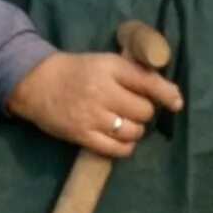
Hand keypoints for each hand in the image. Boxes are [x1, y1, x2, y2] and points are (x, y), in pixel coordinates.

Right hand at [6, 52, 187, 159]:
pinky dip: (125, 147)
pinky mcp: (83, 136)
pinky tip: (120, 139)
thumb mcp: (104, 62)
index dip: (166, 94)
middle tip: (130, 108)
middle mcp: (102, 91)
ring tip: (124, 123)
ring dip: (134, 130)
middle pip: (143, 111)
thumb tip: (171, 94)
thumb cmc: (76, 71)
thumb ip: (134, 74)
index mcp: (110, 68)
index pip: (148, 82)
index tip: (176, 103)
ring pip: (133, 131)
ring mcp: (92, 116)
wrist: (36, 83)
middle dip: (142, 112)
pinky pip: (117, 149)